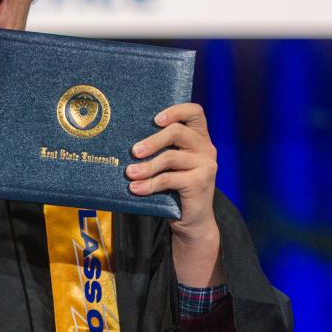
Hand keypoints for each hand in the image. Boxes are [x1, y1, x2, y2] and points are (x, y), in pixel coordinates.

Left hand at [126, 103, 224, 285]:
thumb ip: (161, 149)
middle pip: (178, 132)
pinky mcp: (201, 183)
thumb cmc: (175, 187)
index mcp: (199, 137)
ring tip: (130, 173)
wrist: (193, 221)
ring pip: (170, 157)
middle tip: (134, 151)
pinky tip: (136, 189)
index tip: (155, 120)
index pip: (195, 111)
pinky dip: (150, 184)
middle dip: (152, 140)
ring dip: (146, 166)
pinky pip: (170, 179)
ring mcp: (206, 165)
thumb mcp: (170, 164)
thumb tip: (125, 139)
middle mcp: (206, 148)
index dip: (175, 111)